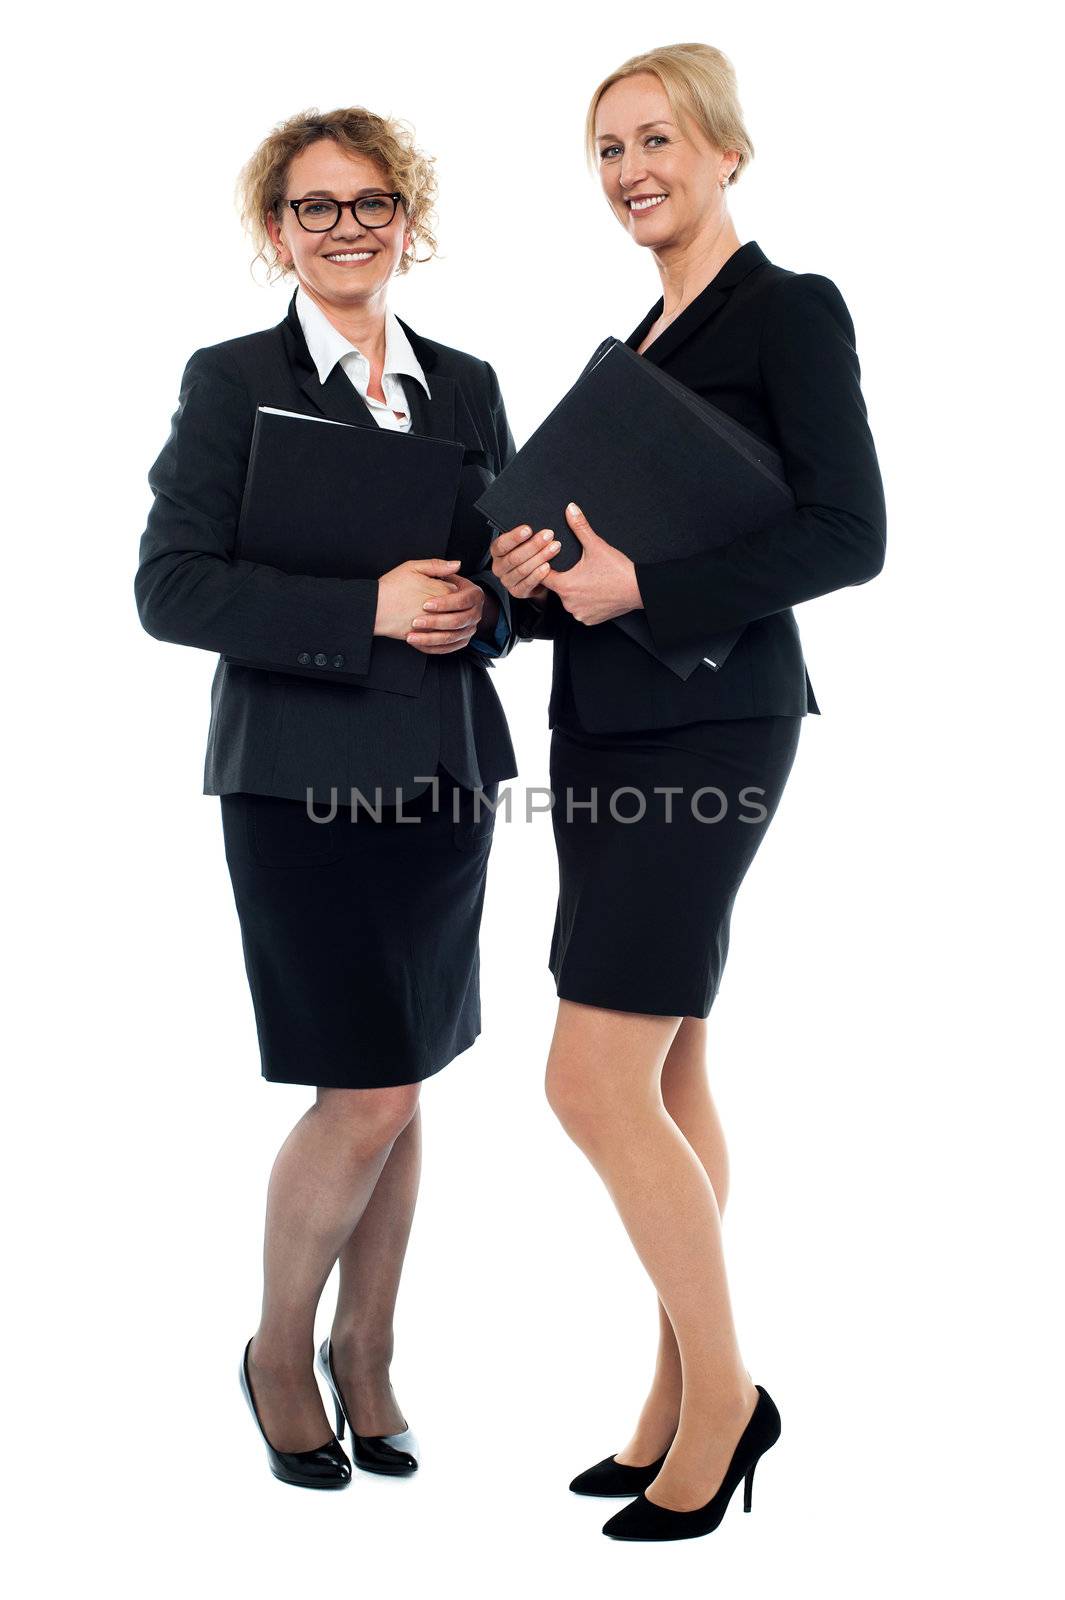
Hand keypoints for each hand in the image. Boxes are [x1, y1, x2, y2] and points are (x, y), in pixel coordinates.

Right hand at [375, 557, 464, 640]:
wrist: (375, 608)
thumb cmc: (391, 587)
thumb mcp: (413, 567)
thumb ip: (437, 565)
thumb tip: (457, 564)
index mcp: (442, 590)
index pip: (460, 591)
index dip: (449, 588)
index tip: (439, 587)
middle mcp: (442, 609)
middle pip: (457, 608)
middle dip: (449, 605)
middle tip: (430, 600)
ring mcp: (435, 624)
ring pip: (449, 624)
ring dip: (443, 618)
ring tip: (425, 611)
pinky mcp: (427, 636)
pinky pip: (440, 636)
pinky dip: (436, 632)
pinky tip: (425, 624)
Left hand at [406, 574, 485, 652]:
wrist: (433, 602)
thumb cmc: (432, 585)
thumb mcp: (430, 572)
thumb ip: (439, 566)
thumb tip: (456, 564)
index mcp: (474, 594)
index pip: (462, 600)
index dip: (444, 603)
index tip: (425, 604)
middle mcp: (475, 613)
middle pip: (458, 621)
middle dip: (435, 622)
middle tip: (416, 621)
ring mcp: (469, 629)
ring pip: (452, 637)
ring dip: (430, 638)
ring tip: (412, 636)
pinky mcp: (461, 641)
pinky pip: (448, 648)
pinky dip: (431, 647)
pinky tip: (417, 642)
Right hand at [490, 523, 560, 600]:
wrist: (536, 576)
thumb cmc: (530, 554)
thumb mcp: (526, 541)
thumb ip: (527, 533)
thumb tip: (539, 519)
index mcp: (497, 551)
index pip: (501, 544)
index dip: (514, 537)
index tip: (528, 529)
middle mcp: (499, 567)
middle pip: (514, 557)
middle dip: (533, 545)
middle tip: (549, 535)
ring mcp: (507, 581)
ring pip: (522, 570)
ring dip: (540, 558)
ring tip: (554, 548)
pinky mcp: (517, 592)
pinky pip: (527, 584)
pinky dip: (538, 575)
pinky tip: (547, 567)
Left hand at [540, 503, 641, 624]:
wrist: (638, 589)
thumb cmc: (617, 569)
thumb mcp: (596, 545)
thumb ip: (580, 526)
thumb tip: (570, 508)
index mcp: (565, 586)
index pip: (544, 575)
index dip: (546, 566)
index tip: (552, 560)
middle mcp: (569, 603)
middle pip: (558, 588)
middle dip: (565, 577)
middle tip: (579, 569)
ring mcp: (579, 613)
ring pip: (569, 599)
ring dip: (575, 591)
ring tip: (588, 579)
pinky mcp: (589, 620)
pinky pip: (581, 610)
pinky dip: (585, 602)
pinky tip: (594, 591)